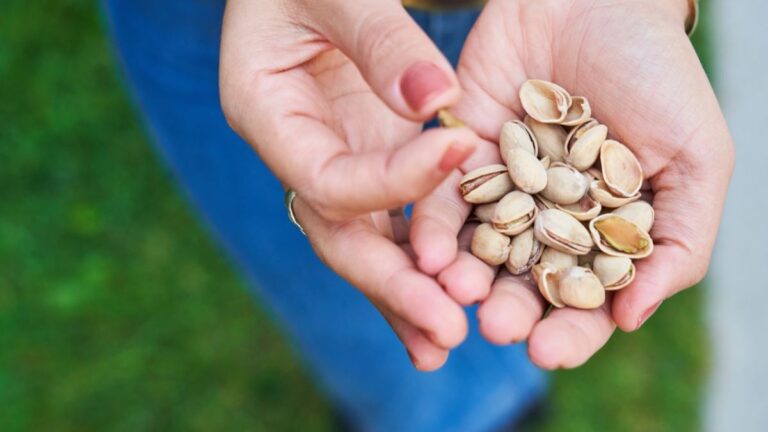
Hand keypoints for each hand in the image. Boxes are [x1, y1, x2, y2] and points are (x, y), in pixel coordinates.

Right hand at [219, 0, 480, 369]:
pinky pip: (392, 221)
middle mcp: (297, 152)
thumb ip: (379, 36)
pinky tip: (450, 305)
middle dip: (392, 284)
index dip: (391, 180)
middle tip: (445, 331)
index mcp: (266, 113)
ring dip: (405, 296)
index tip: (462, 151)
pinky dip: (419, 263)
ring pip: (363, 243)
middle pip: (337, 235)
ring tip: (443, 346)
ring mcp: (334, 160)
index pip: (328, 176)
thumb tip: (437, 102)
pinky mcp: (369, 159)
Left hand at [411, 0, 733, 367]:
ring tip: (457, 292)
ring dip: (465, 277)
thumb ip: (677, 242)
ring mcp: (501, 187)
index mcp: (602, 231)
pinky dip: (435, 227)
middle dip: (509, 309)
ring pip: (477, 247)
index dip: (570, 329)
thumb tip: (630, 318)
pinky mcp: (460, 153)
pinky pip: (442, 198)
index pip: (584, 297)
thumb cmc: (658, 77)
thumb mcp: (695, 160)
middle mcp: (547, 218)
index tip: (550, 352)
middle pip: (524, 281)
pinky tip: (428, 253)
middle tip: (496, 327)